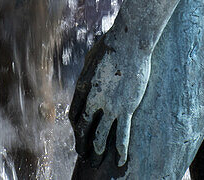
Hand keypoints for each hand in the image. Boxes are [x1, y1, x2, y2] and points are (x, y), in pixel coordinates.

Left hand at [70, 23, 150, 166]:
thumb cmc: (113, 42)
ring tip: (96, 162)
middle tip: (83, 155)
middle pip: (83, 128)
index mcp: (83, 86)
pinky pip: (121, 134)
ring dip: (96, 151)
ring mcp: (109, 106)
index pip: (74, 114)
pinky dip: (120, 150)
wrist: (129, 42)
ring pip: (99, 136)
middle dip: (82, 144)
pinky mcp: (125, 108)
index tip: (79, 133)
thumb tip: (90, 71)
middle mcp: (93, 99)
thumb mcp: (93, 56)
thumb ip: (90, 68)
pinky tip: (120, 160)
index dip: (76, 126)